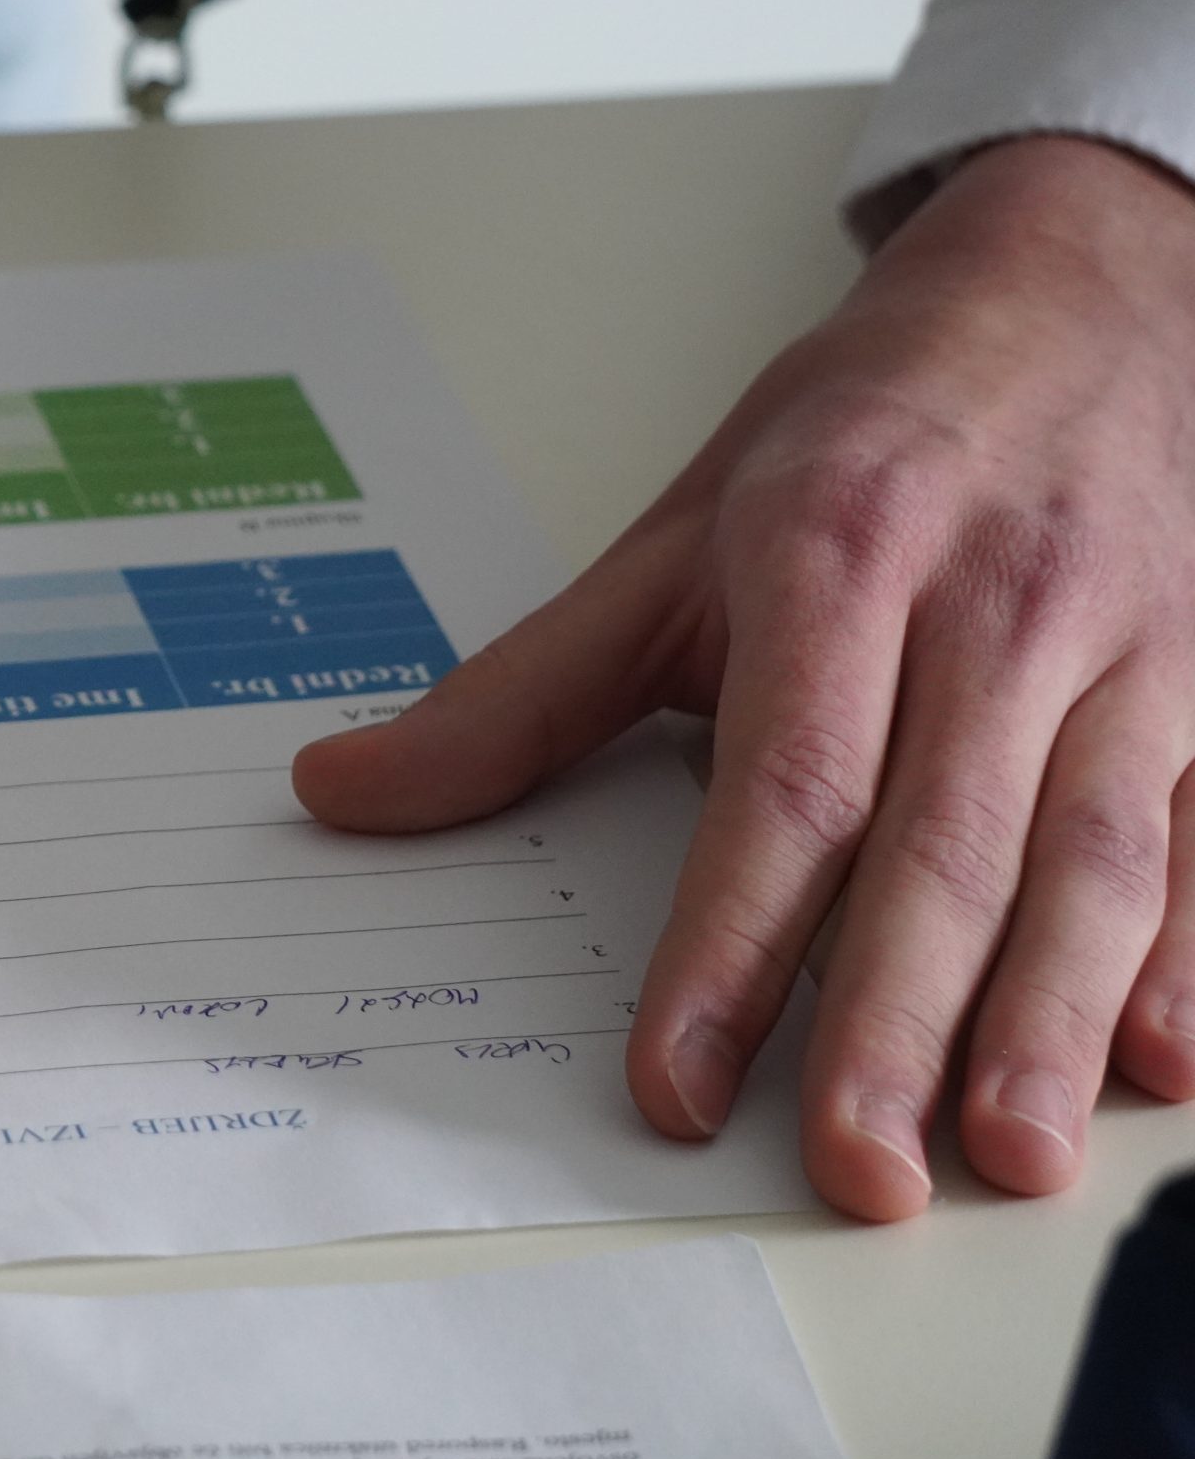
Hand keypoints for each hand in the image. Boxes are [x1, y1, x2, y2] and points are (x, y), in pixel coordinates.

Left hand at [294, 136, 1194, 1219]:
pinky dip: (1187, 958)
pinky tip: (1160, 1067)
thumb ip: (523, 687)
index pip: (786, 782)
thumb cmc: (867, 426)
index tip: (678, 1079)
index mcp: (838, 560)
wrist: (1081, 284)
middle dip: (895, 1025)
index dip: (728, 943)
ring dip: (1047, 1019)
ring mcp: (1123, 652)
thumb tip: (346, 792)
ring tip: (1008, 1160)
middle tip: (855, 1175)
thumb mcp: (676, 534)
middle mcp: (992, 609)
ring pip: (1092, 854)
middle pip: (940, 845)